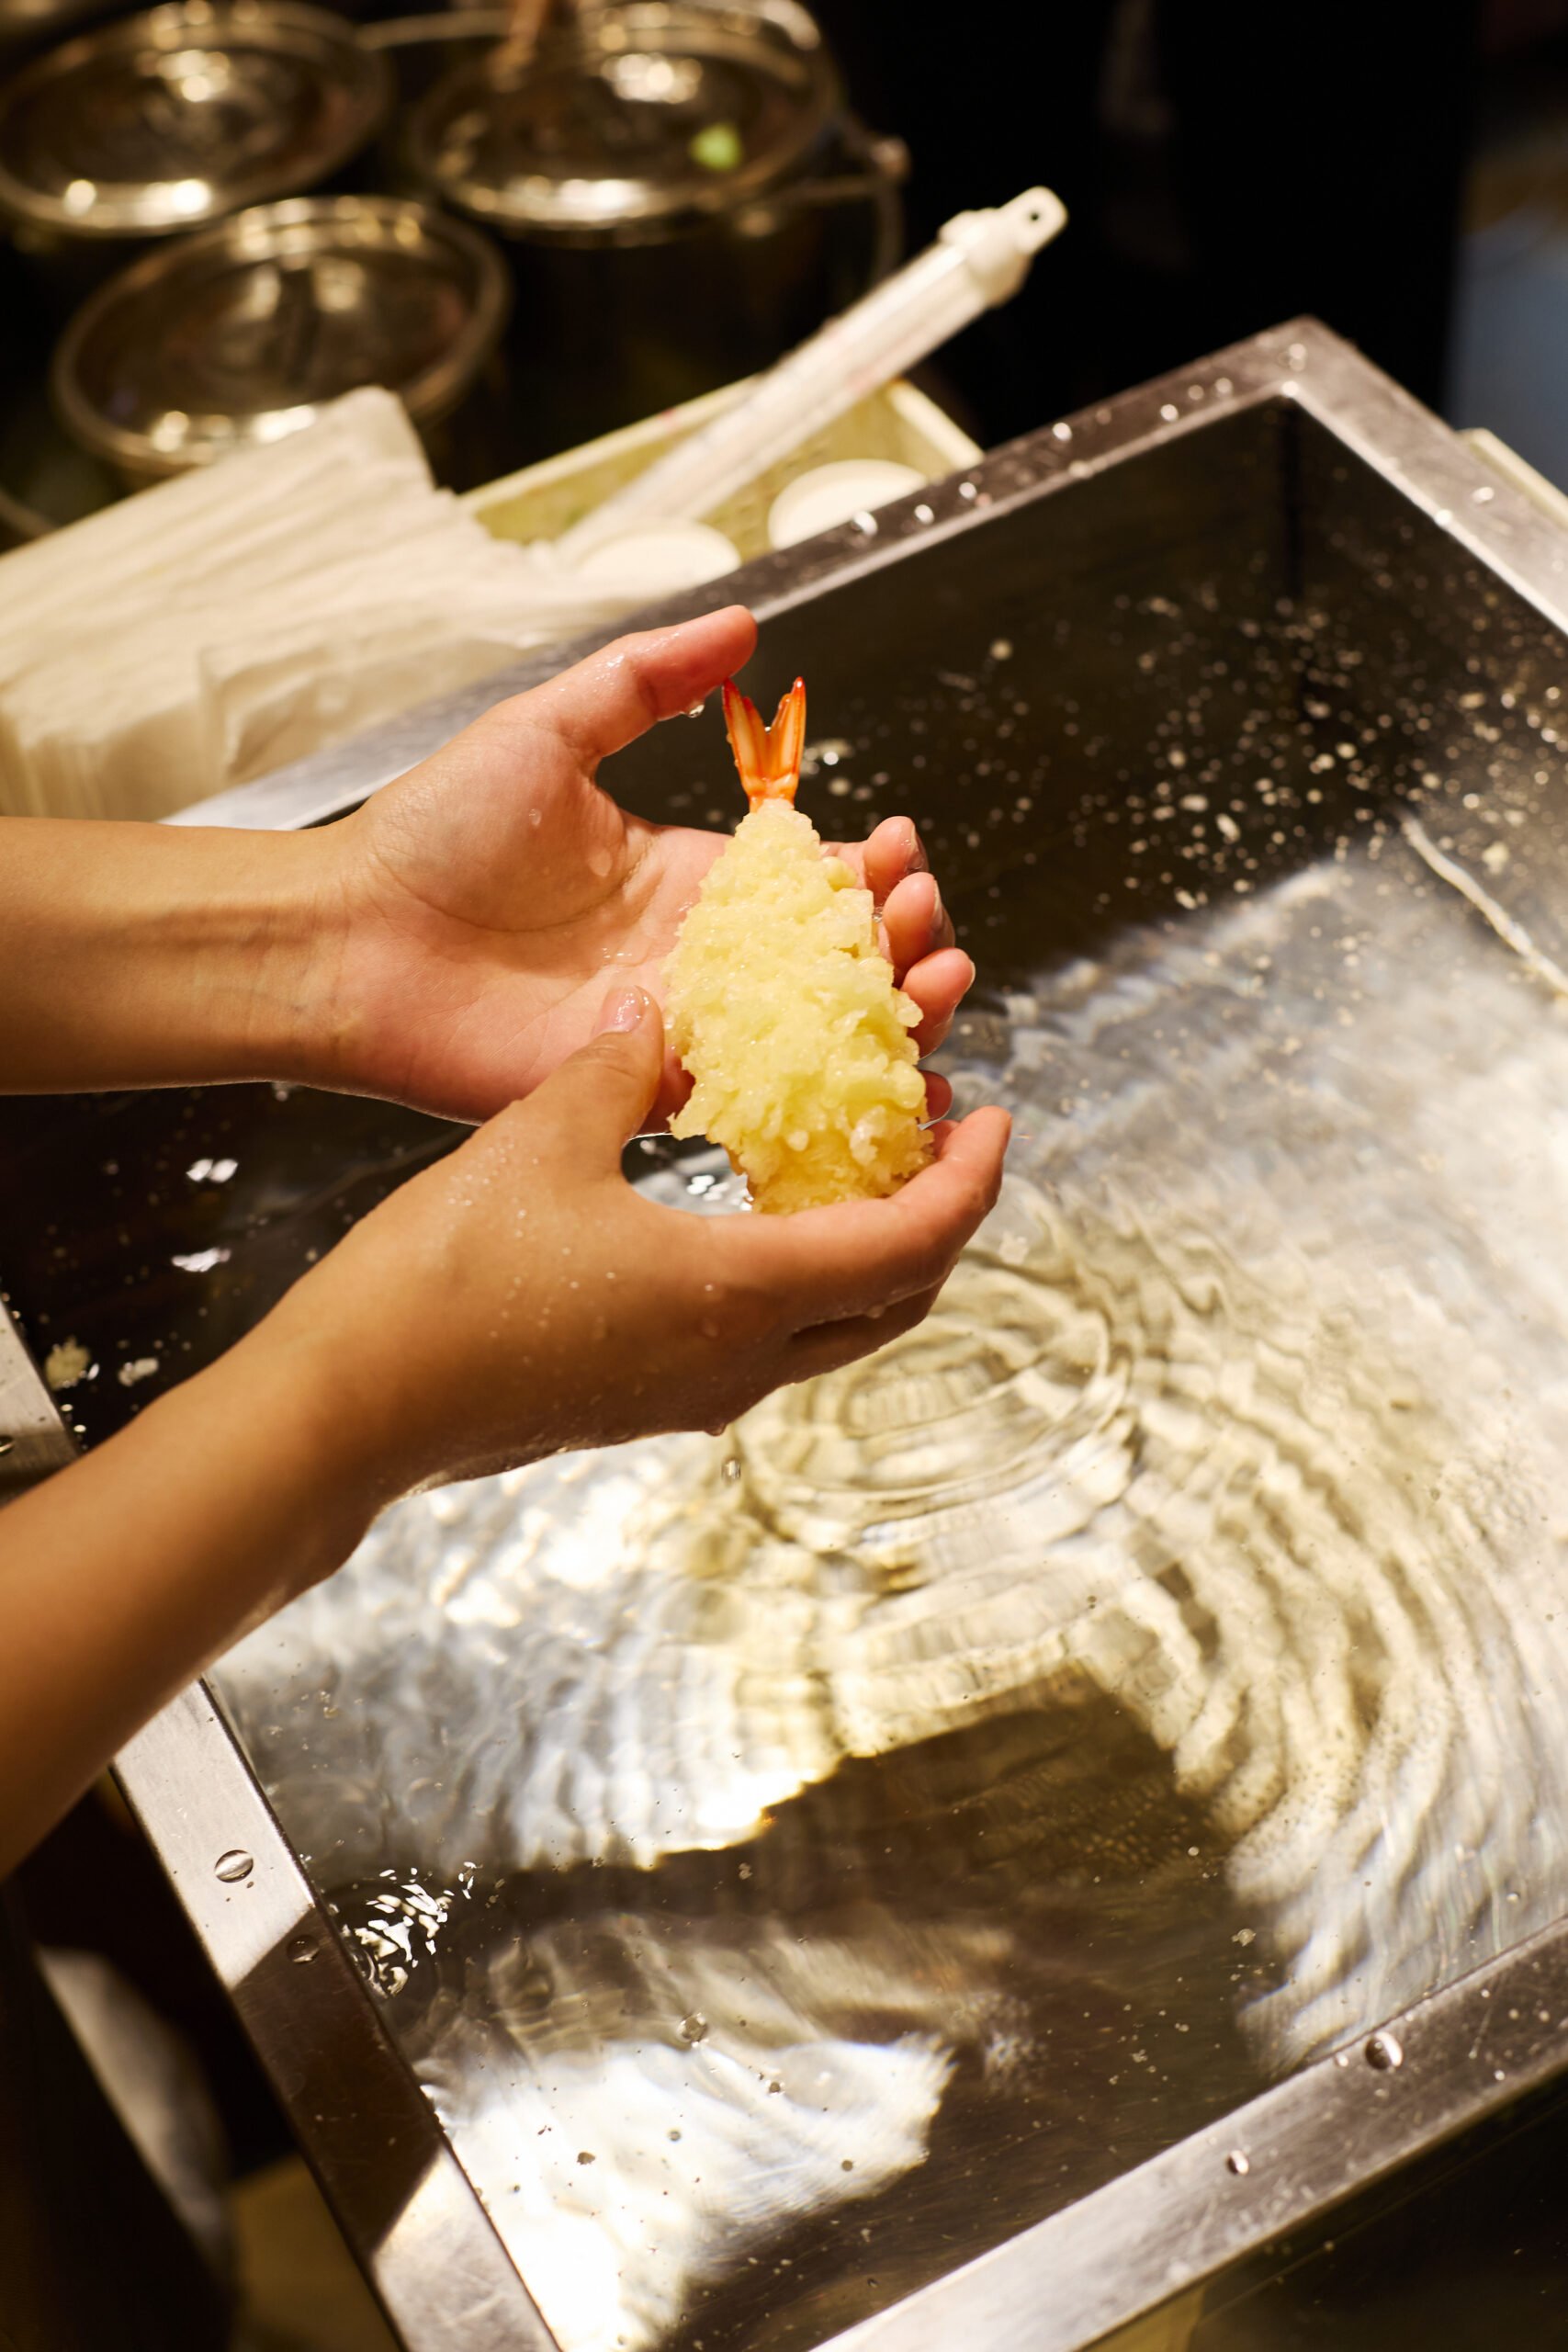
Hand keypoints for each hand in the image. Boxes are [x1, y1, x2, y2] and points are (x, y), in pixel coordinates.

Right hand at [271, 986, 1010, 1493]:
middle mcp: (739, 1360)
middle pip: (897, 1299)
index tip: (993, 1113)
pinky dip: (800, 1272)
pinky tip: (754, 1208)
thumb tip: (658, 1013)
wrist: (352, 1409)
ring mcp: (694, 1392)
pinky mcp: (646, 1399)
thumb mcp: (541, 1138)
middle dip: (939, 1215)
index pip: (912, 1243)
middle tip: (938, 1133)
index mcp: (740, 1293)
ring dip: (870, 1247)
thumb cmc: (445, 1280)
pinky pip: (767, 1337)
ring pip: (836, 1326)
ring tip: (857, 1159)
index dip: (971, 1179)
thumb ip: (619, 1068)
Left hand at [311, 607, 972, 1126]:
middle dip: (901, 941)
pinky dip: (823, 1089)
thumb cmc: (435, 832)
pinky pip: (752, 1096)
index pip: (816, 877)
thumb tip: (747, 622)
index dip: (874, 868)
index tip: (901, 849)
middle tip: (921, 922)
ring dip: (888, 1015)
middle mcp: (700, 957)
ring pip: (813, 1034)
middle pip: (836, 960)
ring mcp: (680, 1028)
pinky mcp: (646, 1090)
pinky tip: (877, 1073)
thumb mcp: (550, 727)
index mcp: (692, 875)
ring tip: (930, 986)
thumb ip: (647, 679)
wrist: (353, 937)